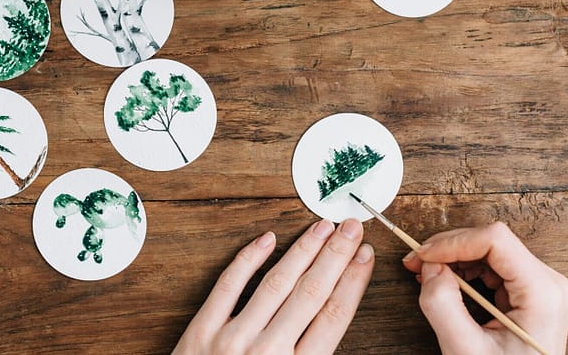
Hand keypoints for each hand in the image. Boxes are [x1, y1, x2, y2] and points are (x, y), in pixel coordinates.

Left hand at [174, 218, 374, 354]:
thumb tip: (337, 318)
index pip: (333, 316)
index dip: (353, 281)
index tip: (365, 255)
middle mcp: (269, 353)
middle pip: (311, 293)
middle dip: (335, 256)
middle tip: (350, 226)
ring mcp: (234, 340)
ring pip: (275, 284)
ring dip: (302, 251)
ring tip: (321, 227)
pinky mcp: (202, 332)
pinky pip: (228, 286)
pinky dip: (248, 260)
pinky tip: (268, 238)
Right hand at [402, 222, 567, 354]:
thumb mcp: (465, 350)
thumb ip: (443, 306)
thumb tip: (429, 267)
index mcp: (543, 294)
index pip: (495, 240)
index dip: (453, 242)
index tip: (424, 256)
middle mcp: (549, 283)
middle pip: (492, 241)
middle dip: (449, 249)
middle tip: (417, 263)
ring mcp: (542, 286)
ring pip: (490, 250)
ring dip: (455, 257)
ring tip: (428, 273)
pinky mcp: (531, 291)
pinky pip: (494, 265)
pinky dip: (466, 269)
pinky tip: (447, 281)